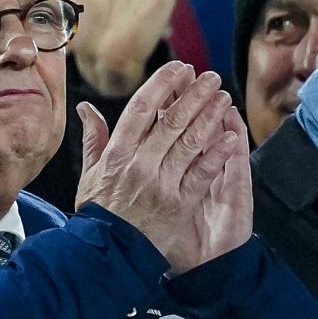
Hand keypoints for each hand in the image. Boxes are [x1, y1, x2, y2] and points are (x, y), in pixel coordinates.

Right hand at [74, 63, 248, 271]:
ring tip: (224, 97)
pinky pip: (202, 173)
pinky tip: (230, 136)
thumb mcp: (90, 172)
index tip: (178, 69)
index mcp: (117, 154)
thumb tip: (87, 108)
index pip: (141, 109)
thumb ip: (94, 138)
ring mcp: (162, 183)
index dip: (162, 85)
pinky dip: (217, 154)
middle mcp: (139, 165)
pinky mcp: (180, 202)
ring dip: (209, 117)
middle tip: (210, 77)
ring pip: (190, 142)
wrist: (110, 250)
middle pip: (171, 121)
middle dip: (193, 95)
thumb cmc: (100, 209)